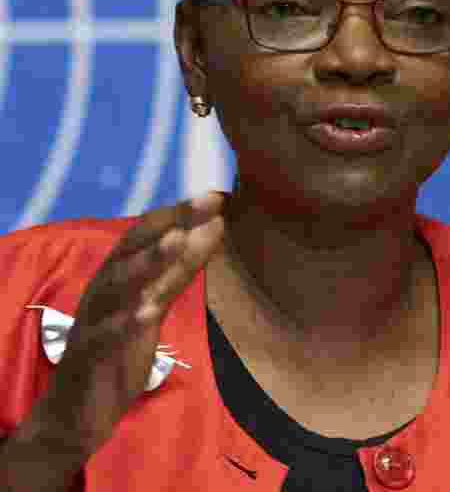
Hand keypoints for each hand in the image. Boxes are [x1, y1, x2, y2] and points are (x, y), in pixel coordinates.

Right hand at [32, 192, 225, 455]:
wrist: (76, 412)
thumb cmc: (118, 349)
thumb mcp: (154, 304)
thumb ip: (181, 269)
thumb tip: (214, 226)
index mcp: (118, 275)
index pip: (146, 233)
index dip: (180, 213)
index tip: (216, 195)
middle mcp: (103, 290)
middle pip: (133, 249)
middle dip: (170, 223)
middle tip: (206, 201)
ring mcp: (93, 321)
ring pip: (116, 285)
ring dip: (147, 262)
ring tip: (177, 241)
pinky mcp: (88, 356)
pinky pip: (103, 336)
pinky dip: (123, 323)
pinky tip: (147, 312)